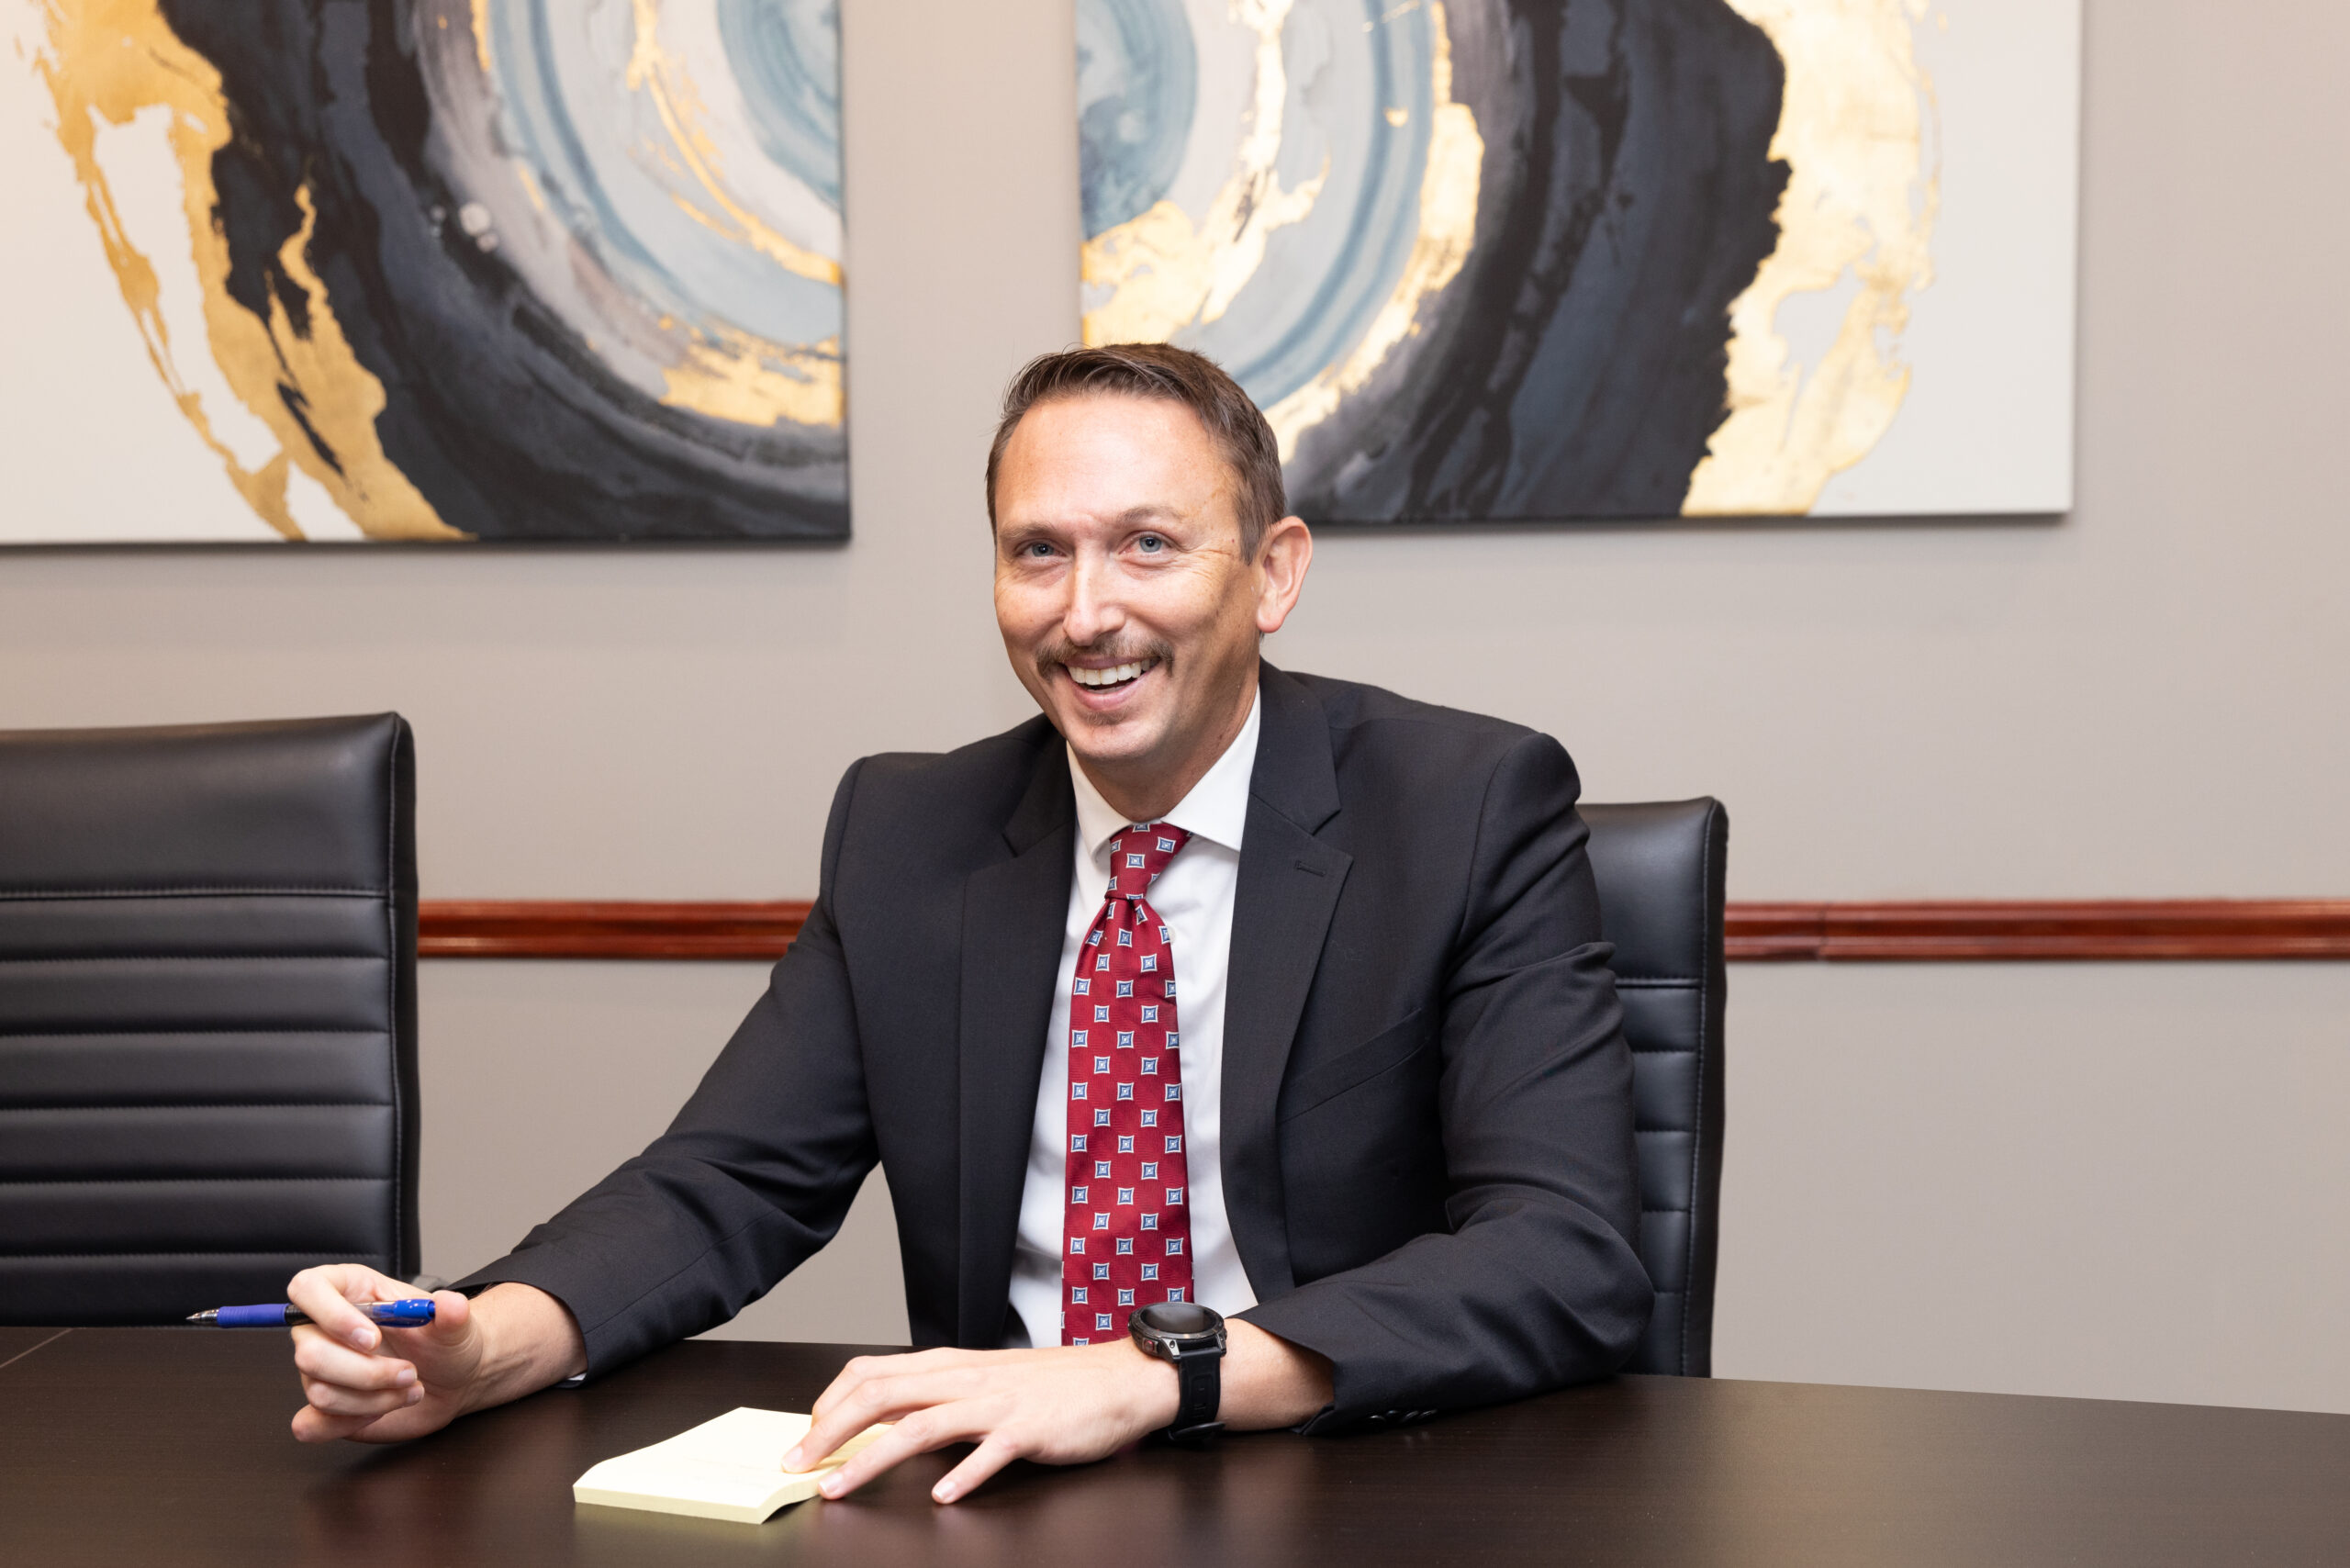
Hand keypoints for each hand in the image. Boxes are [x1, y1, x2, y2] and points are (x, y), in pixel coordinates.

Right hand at [285, 1267, 584, 1443]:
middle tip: (408, 1376)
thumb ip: (451, 1315)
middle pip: (306, 1349)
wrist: (463, 1375)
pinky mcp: (329, 1407)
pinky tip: (384, 1410)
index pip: (306, 1287)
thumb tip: (446, 1307)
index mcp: (352, 1292)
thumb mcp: (461, 1324)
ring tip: (410, 1389)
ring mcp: (325, 1370)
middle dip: (361, 1371)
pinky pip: (312, 1421)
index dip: (327, 1312)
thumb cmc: (455, 1340)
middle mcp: (330, 1330)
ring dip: (365, 1398)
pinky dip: (344, 1423)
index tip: (368, 1335)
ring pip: (315, 1388)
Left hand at [783, 1339, 1179, 1504]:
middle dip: (829, 1432)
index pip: (871, 1373)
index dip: (830, 1402)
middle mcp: (965, 1379)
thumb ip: (937, 1396)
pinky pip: (990, 1452)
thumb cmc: (1052, 1385)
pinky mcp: (1029, 1430)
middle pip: (881, 1396)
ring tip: (837, 1488)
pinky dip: (964, 1474)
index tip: (807, 1434)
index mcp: (950, 1366)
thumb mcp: (984, 1380)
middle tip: (795, 1463)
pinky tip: (943, 1496)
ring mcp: (996, 1404)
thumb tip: (886, 1419)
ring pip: (921, 1425)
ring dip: (872, 1459)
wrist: (1119, 1379)